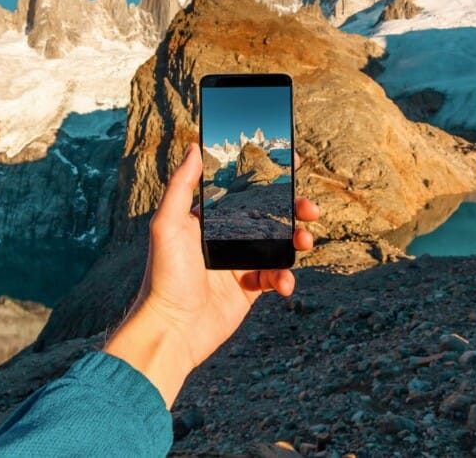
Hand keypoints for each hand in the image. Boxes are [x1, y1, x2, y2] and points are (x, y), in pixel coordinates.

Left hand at [103, 144, 319, 407]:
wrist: (172, 328)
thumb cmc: (164, 274)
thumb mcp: (167, 224)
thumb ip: (181, 185)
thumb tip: (194, 147)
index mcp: (210, 220)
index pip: (244, 192)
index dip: (269, 178)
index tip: (292, 164)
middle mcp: (226, 238)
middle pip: (270, 216)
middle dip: (294, 209)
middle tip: (311, 209)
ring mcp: (240, 264)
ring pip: (279, 244)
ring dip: (297, 240)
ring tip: (305, 241)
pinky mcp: (249, 290)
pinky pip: (276, 277)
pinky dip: (284, 278)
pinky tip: (283, 282)